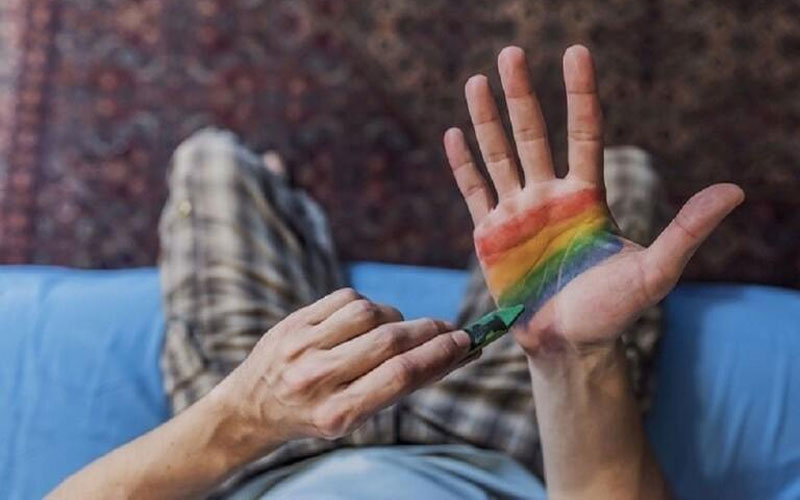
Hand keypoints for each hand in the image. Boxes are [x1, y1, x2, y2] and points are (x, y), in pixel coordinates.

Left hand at [219, 288, 471, 443]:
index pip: (400, 376)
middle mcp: (315, 379)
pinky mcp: (292, 321)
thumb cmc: (316, 413)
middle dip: (430, 332)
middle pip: (390, 342)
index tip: (466, 343)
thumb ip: (400, 384)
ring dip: (396, 318)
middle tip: (451, 330)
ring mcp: (300, 347)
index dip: (440, 355)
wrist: (252, 406)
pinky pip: (347, 298)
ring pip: (370, 313)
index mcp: (336, 414)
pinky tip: (368, 321)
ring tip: (396, 331)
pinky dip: (368, 306)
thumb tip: (456, 353)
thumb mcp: (356, 414)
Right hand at [444, 45, 743, 356]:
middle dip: (521, 94)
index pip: (582, 133)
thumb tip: (735, 191)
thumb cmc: (612, 311)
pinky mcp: (489, 234)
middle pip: (533, 134)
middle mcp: (549, 196)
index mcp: (586, 196)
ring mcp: (517, 212)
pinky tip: (453, 133)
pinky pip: (473, 190)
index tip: (576, 53)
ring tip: (476, 79)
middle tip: (512, 51)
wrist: (568, 345)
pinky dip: (462, 163)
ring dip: (486, 118)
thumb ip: (687, 231)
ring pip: (498, 155)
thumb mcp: (654, 272)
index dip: (580, 93)